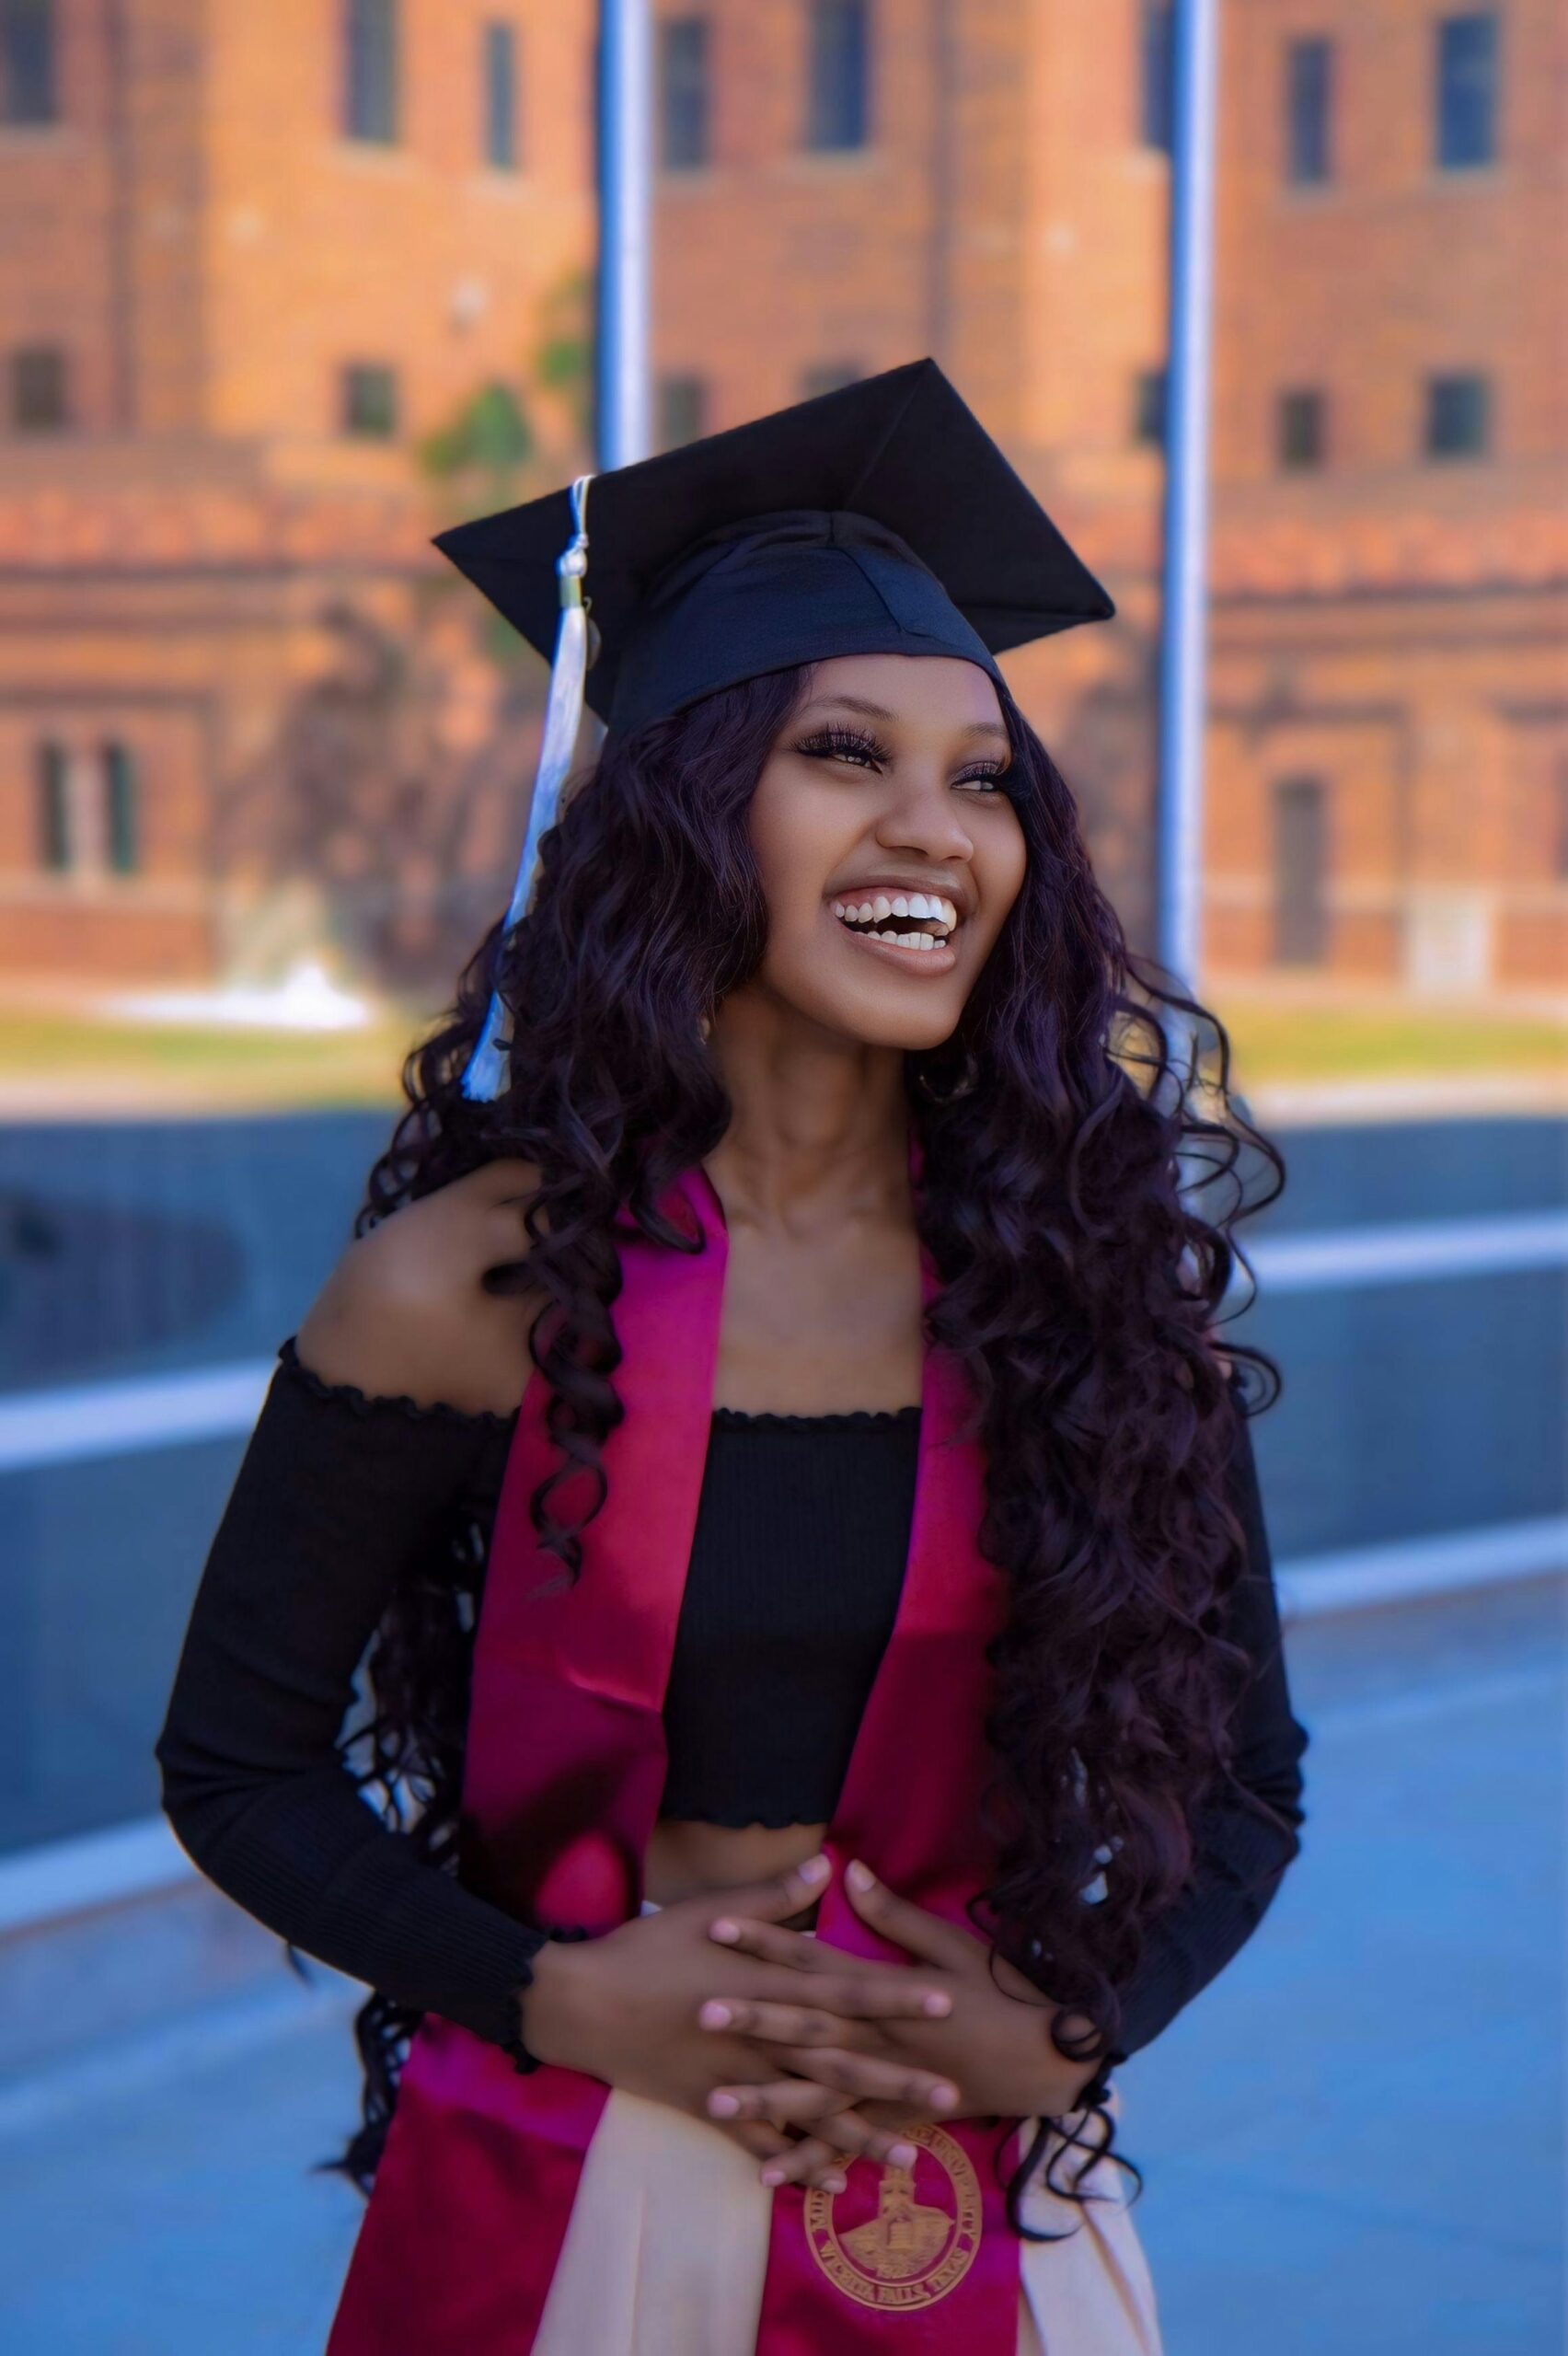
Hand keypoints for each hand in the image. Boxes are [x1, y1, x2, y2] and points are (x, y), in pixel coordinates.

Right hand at [518, 1853, 964, 2182]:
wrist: (581, 2003)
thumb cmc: (646, 1948)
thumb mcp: (709, 1910)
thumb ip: (774, 1898)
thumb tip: (827, 1865)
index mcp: (766, 1985)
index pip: (845, 1992)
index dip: (895, 1998)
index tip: (943, 2003)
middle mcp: (760, 2037)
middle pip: (842, 2061)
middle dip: (898, 2077)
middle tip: (953, 2092)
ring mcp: (736, 2080)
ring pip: (810, 2113)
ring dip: (861, 2133)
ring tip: (909, 2155)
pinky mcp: (708, 2108)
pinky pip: (761, 2143)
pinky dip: (796, 2162)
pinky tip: (831, 2182)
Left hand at [700, 1857, 1109, 2187]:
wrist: (1051, 2056)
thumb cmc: (1004, 1990)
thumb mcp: (953, 1944)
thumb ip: (894, 1914)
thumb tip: (848, 1870)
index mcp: (889, 1991)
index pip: (816, 1962)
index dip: (767, 1944)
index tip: (720, 1930)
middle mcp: (881, 2038)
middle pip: (807, 2028)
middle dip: (753, 2020)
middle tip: (702, 2014)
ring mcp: (889, 2083)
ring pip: (818, 2093)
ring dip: (766, 2099)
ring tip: (714, 2105)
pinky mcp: (899, 2116)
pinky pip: (849, 2141)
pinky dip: (811, 2157)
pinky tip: (770, 2173)